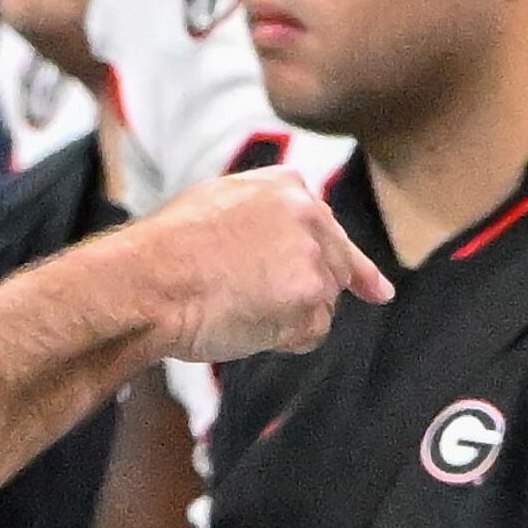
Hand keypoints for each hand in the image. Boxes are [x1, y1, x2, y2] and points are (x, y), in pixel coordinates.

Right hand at [127, 166, 390, 363]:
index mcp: (285, 188)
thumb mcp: (213, 202)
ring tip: (236, 309)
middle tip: (275, 311)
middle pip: (334, 268)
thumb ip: (258, 213)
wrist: (150, 281)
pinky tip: (247, 326)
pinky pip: (311, 333)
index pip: (328, 226)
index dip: (349, 262)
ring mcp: (313, 260)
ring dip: (289, 316)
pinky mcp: (310, 301)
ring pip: (322, 303)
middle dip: (310, 294)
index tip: (377, 290)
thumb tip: (272, 236)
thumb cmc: (165, 251)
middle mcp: (308, 217)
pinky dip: (285, 339)